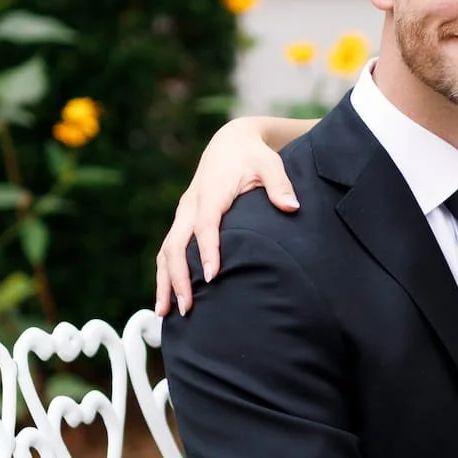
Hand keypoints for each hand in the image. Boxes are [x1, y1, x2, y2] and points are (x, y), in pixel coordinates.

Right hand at [154, 118, 299, 315]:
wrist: (229, 143)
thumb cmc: (252, 156)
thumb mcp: (270, 164)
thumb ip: (280, 185)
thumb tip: (292, 207)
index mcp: (211, 193)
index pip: (205, 226)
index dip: (207, 251)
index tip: (211, 277)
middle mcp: (191, 206)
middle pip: (176, 244)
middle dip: (178, 277)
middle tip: (186, 307)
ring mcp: (183, 214)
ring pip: (166, 251)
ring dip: (165, 282)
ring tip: (165, 313)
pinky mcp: (182, 222)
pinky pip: (168, 251)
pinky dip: (165, 275)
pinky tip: (166, 299)